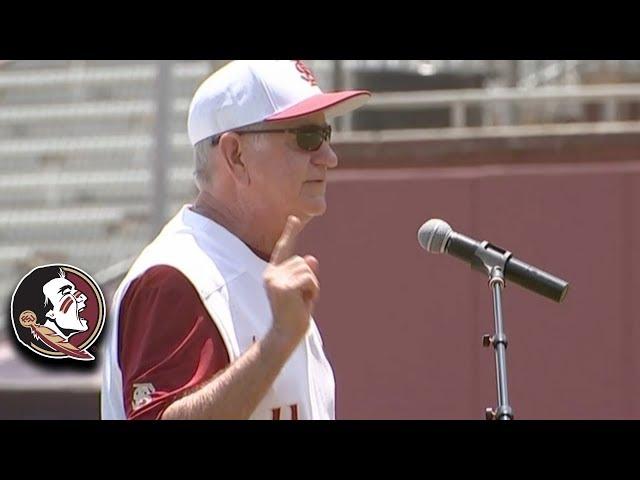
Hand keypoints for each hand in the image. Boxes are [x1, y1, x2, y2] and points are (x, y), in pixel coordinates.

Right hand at [263, 215, 319, 344]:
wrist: (286, 334)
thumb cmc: (294, 315)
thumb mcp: (302, 291)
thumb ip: (304, 274)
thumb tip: (311, 258)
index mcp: (273, 273)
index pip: (283, 249)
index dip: (290, 233)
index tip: (295, 218)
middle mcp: (271, 274)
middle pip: (302, 261)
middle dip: (309, 279)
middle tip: (302, 298)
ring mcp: (275, 280)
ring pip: (306, 269)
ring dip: (312, 286)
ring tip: (302, 301)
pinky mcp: (283, 287)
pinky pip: (309, 279)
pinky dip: (313, 290)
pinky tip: (305, 302)